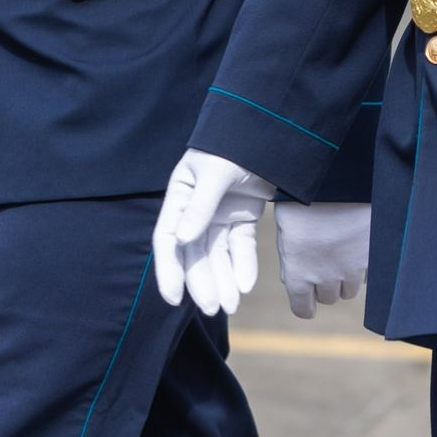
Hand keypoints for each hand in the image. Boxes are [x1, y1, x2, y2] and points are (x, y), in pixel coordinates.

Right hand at [151, 149, 272, 314]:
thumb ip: (200, 206)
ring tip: (230, 305)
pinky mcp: (243, 215)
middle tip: (213, 308)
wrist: (268, 128)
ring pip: (218, 254)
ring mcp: (220, 213)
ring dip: (223, 279)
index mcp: (180, 196)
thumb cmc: (233, 143)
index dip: (168, 269)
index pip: (169, 239)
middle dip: (202, 281)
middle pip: (195, 253)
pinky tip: (245, 284)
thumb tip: (182, 242)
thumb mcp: (215, 171)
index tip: (172, 298)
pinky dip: (243, 264)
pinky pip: (241, 245)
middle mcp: (196, 209)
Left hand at [272, 201, 370, 318]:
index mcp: (298, 272)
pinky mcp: (372, 255)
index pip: (303, 309)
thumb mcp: (287, 228)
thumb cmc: (302, 196)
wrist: (335, 174)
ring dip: (345, 277)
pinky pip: (369, 273)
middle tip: (323, 264)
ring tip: (341, 254)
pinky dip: (363, 265)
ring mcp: (352, 267)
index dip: (305, 304)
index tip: (308, 300)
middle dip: (324, 285)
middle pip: (329, 297)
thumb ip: (292, 258)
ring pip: (350, 289)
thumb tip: (295, 277)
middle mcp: (325, 276)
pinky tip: (357, 246)